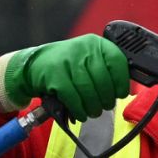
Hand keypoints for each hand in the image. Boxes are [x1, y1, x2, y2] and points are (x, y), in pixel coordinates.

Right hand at [0, 34, 129, 119]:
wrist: (34, 64)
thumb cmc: (68, 65)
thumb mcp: (89, 58)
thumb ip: (106, 68)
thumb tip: (124, 89)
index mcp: (96, 43)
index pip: (117, 62)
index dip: (122, 82)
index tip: (120, 93)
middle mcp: (83, 49)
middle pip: (103, 80)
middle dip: (107, 99)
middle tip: (106, 106)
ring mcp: (67, 61)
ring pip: (89, 91)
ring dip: (94, 107)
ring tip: (94, 111)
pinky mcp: (55, 75)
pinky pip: (73, 97)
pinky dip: (80, 109)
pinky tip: (82, 113)